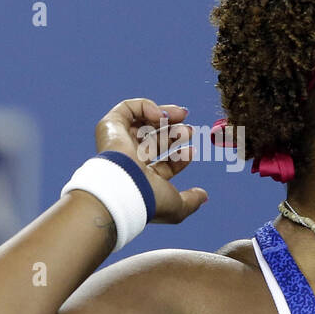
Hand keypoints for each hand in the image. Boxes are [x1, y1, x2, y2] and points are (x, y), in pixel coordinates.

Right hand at [94, 98, 208, 223]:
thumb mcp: (176, 206)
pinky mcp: (110, 127)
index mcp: (141, 178)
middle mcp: (129, 160)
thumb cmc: (148, 200)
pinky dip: (146, 107)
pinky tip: (160, 116)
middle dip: (174, 133)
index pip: (163, 163)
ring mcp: (119, 143)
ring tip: (181, 115)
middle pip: (154, 141)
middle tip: (189, 130)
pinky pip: (128, 109)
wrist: (124, 189)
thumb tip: (204, 196)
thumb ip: (191, 201)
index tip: (192, 151)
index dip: (179, 156)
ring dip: (165, 116)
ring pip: (143, 123)